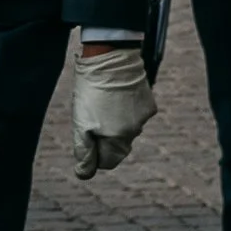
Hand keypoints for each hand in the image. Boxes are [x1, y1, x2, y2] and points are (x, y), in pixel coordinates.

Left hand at [72, 38, 154, 178]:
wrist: (111, 57)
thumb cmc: (90, 90)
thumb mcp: (81, 122)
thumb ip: (84, 151)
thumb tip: (84, 173)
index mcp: (116, 140)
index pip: (107, 162)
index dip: (94, 154)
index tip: (86, 137)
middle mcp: (134, 133)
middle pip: (117, 148)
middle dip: (104, 138)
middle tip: (92, 115)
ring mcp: (144, 119)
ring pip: (127, 131)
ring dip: (115, 123)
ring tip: (104, 101)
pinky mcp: (149, 105)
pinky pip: (136, 116)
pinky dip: (126, 110)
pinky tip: (117, 95)